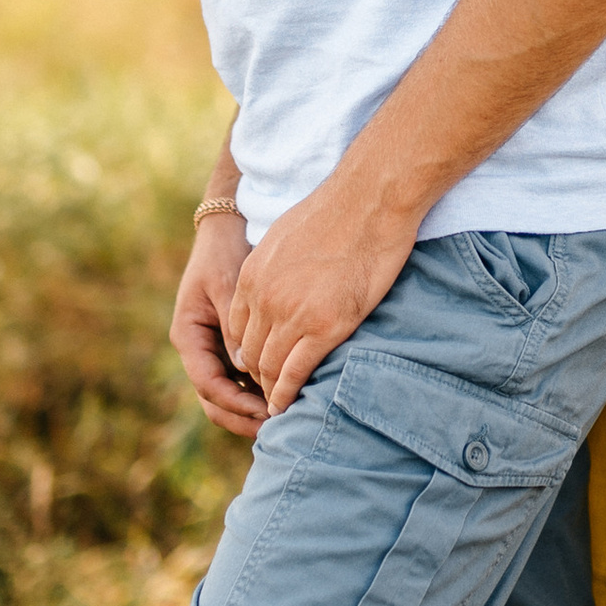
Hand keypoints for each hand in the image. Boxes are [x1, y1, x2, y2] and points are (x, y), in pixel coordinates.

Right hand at [171, 215, 266, 440]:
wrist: (227, 231)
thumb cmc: (225, 254)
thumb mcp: (228, 284)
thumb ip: (235, 326)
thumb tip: (245, 367)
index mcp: (188, 335)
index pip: (208, 384)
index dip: (235, 402)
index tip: (265, 410)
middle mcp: (197, 348)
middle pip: (215, 399)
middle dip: (242, 417)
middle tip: (277, 426)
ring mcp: (212, 350)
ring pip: (228, 394)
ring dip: (250, 409)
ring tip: (284, 416)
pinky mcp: (229, 346)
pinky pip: (240, 379)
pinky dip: (257, 391)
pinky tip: (284, 394)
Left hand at [223, 160, 418, 413]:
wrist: (369, 199)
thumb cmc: (340, 211)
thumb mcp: (286, 235)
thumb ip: (275, 266)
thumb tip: (282, 281)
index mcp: (252, 276)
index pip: (236, 329)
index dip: (247, 353)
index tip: (258, 365)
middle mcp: (264, 298)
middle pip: (250, 353)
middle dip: (256, 377)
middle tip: (267, 393)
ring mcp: (292, 314)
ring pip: (269, 367)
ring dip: (271, 390)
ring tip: (278, 406)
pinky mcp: (324, 327)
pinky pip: (295, 372)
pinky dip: (288, 393)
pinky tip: (287, 405)